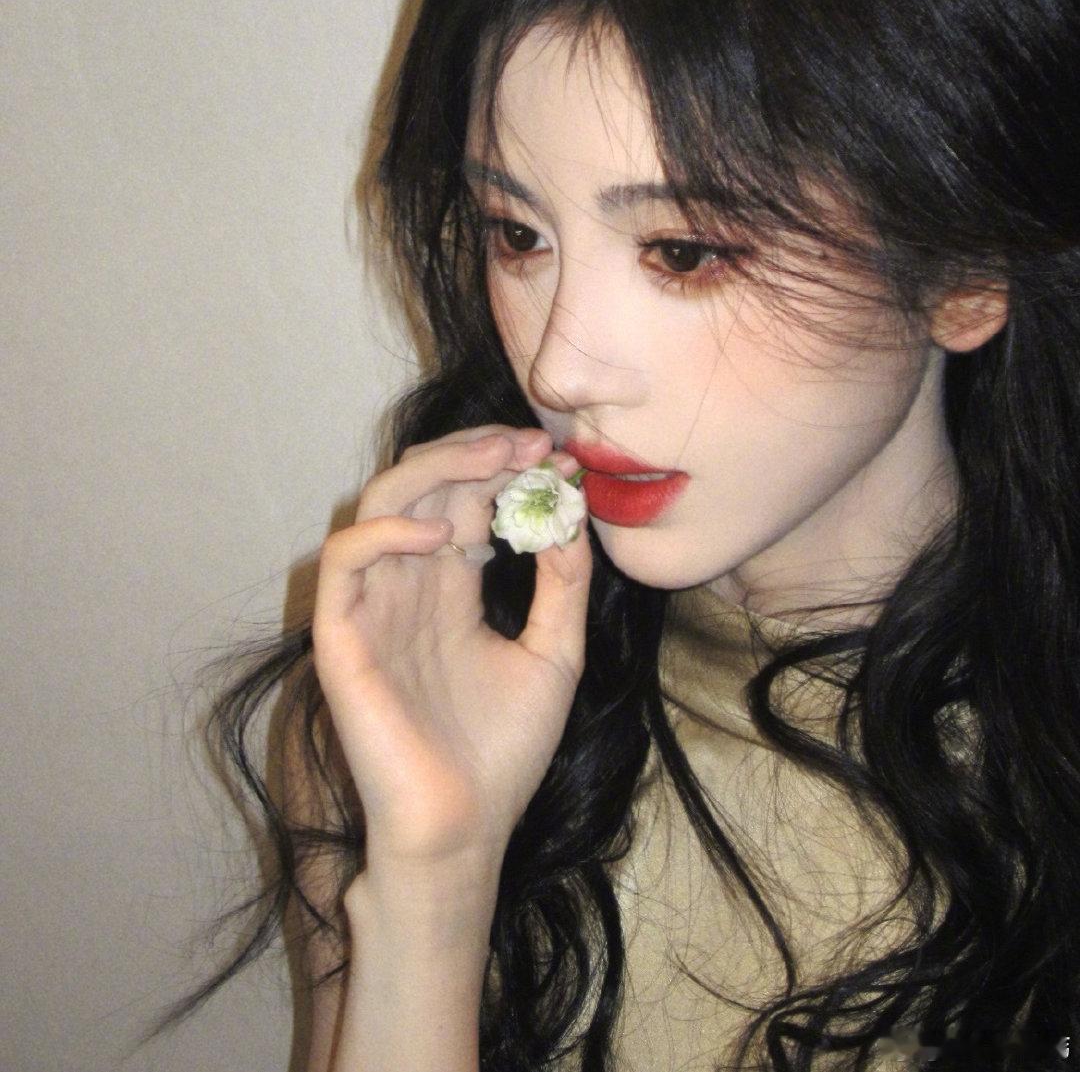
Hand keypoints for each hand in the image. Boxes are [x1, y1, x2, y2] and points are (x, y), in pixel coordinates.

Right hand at [311, 425, 591, 872]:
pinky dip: (385, 532)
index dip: (503, 470)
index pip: (465, 500)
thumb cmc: (503, 753)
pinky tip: (441, 535)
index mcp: (451, 588)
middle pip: (423, 487)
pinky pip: (346, 561)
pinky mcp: (342, 636)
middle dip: (475, 453)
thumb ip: (562, 585)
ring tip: (493, 462)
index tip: (554, 455)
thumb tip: (570, 515)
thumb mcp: (555, 654)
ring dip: (434, 470)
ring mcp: (373, 606)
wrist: (464, 831)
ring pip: (380, 503)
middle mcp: (408, 585)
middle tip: (527, 443)